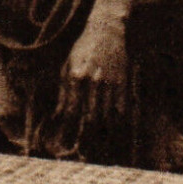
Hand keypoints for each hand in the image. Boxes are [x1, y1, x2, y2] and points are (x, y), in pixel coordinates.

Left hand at [55, 16, 129, 137]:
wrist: (107, 31)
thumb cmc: (82, 50)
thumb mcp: (67, 67)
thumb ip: (63, 92)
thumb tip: (58, 116)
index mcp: (76, 78)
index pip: (72, 111)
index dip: (69, 130)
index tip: (65, 143)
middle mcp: (93, 82)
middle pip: (91, 118)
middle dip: (87, 138)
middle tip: (84, 152)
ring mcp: (110, 83)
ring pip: (108, 117)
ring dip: (104, 135)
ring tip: (100, 149)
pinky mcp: (124, 83)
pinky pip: (123, 109)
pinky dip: (119, 123)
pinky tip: (115, 133)